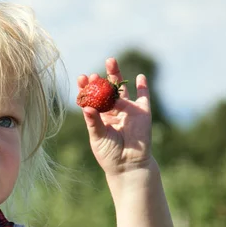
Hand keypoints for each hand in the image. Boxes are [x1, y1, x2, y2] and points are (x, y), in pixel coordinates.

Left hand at [77, 57, 151, 175]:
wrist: (128, 164)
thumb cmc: (109, 153)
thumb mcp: (98, 137)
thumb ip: (94, 122)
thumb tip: (86, 108)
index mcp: (100, 116)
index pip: (92, 99)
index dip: (86, 89)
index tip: (81, 78)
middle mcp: (113, 111)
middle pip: (106, 91)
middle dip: (100, 80)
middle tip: (94, 72)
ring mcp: (128, 110)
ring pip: (122, 90)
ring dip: (117, 75)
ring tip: (110, 61)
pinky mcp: (142, 113)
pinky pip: (144, 97)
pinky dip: (143, 87)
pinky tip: (140, 77)